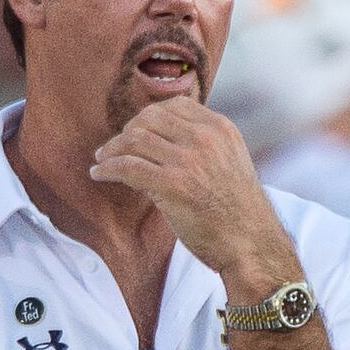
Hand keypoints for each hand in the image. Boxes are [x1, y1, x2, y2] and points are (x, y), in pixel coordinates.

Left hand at [88, 97, 296, 289]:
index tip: (135, 131)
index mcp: (221, 129)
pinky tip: (99, 175)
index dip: (148, 117)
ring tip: (102, 160)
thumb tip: (160, 140)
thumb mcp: (229, 163)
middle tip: (114, 148)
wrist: (251, 244)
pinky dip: (107, 169)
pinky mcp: (174, 185)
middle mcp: (206, 138)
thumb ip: (203, 146)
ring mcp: (190, 160)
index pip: (174, 105)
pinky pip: (127, 167)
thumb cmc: (238, 212)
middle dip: (127, 131)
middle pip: (150, 118)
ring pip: (134, 140)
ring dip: (111, 150)